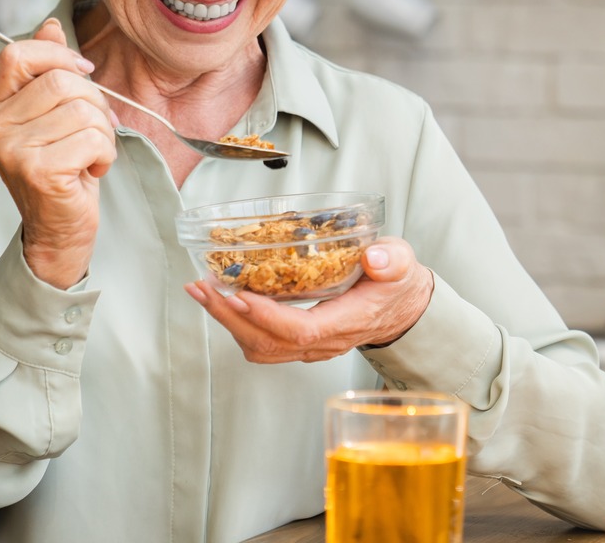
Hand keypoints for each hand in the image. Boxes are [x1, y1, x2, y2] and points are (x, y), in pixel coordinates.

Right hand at [0, 18, 117, 287]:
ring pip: (84, 110)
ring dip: (103, 133)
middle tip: (95, 131)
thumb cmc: (62, 167)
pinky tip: (90, 171)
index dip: (59, 56)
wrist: (60, 228)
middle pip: (62, 81)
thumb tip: (51, 25)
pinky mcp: (37, 171)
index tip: (85, 73)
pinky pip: (93, 139)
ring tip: (90, 154)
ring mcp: (12, 149)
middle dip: (96, 103)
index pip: (17, 54)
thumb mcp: (54, 115)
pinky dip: (105, 154)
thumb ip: (49, 70)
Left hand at [185, 237, 433, 362]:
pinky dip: (236, 324)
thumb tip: (374, 256)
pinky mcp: (299, 343)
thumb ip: (392, 259)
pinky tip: (222, 300)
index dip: (267, 317)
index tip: (239, 296)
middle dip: (230, 317)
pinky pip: (262, 343)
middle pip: (269, 343)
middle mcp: (325, 341)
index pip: (301, 330)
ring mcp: (311, 346)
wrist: (401, 308)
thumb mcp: (402, 264)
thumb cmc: (396, 284)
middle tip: (202, 288)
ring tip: (202, 292)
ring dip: (227, 322)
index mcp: (349, 320)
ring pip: (261, 348)